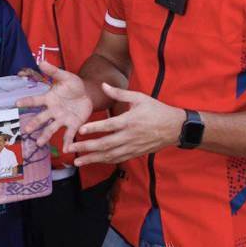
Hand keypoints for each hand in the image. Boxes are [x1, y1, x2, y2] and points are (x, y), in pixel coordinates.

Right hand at [17, 60, 92, 147]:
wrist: (88, 94)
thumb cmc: (73, 85)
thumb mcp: (65, 76)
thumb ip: (53, 71)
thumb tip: (40, 61)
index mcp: (49, 99)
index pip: (36, 101)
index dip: (26, 102)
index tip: (17, 103)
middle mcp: (53, 111)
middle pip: (41, 118)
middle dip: (34, 124)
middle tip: (25, 129)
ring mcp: (62, 119)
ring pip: (51, 129)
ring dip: (45, 136)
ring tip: (39, 143)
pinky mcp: (73, 125)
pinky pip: (69, 135)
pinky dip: (67, 142)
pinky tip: (66, 150)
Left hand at [68, 83, 182, 165]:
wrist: (174, 128)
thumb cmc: (156, 110)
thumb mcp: (139, 97)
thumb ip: (119, 93)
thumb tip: (103, 85)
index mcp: (130, 121)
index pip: (109, 126)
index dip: (94, 128)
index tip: (80, 130)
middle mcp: (129, 136)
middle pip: (105, 144)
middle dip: (87, 147)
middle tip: (71, 148)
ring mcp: (132, 147)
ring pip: (110, 155)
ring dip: (92, 159)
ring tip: (77, 161)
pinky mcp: (134, 153)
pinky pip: (117, 159)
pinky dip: (104, 161)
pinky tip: (92, 162)